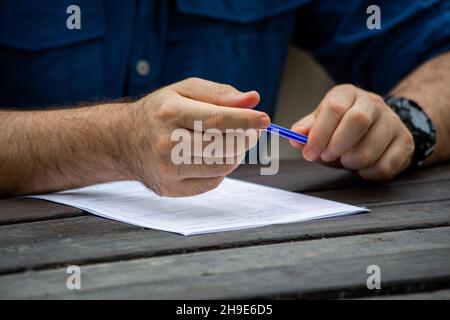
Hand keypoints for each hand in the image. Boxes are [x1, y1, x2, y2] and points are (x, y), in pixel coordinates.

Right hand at [122, 78, 269, 195]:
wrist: (123, 140)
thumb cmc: (159, 112)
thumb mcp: (184, 91)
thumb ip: (220, 93)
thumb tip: (253, 99)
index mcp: (169, 113)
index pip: (218, 120)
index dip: (247, 121)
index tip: (265, 119)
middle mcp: (166, 144)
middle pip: (223, 147)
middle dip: (245, 139)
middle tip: (251, 131)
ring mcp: (167, 170)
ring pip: (222, 167)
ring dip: (236, 154)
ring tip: (230, 141)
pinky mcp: (171, 189)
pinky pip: (213, 182)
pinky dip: (221, 169)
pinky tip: (213, 156)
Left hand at [290, 85, 414, 180]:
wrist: (379, 129)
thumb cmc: (342, 128)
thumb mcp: (322, 123)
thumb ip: (308, 130)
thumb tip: (295, 136)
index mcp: (348, 94)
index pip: (334, 107)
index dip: (319, 133)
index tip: (309, 153)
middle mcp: (373, 103)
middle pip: (357, 120)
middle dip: (337, 145)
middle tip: (326, 157)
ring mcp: (393, 122)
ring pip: (370, 148)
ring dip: (351, 162)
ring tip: (345, 161)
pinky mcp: (405, 143)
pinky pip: (384, 166)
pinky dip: (367, 173)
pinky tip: (362, 167)